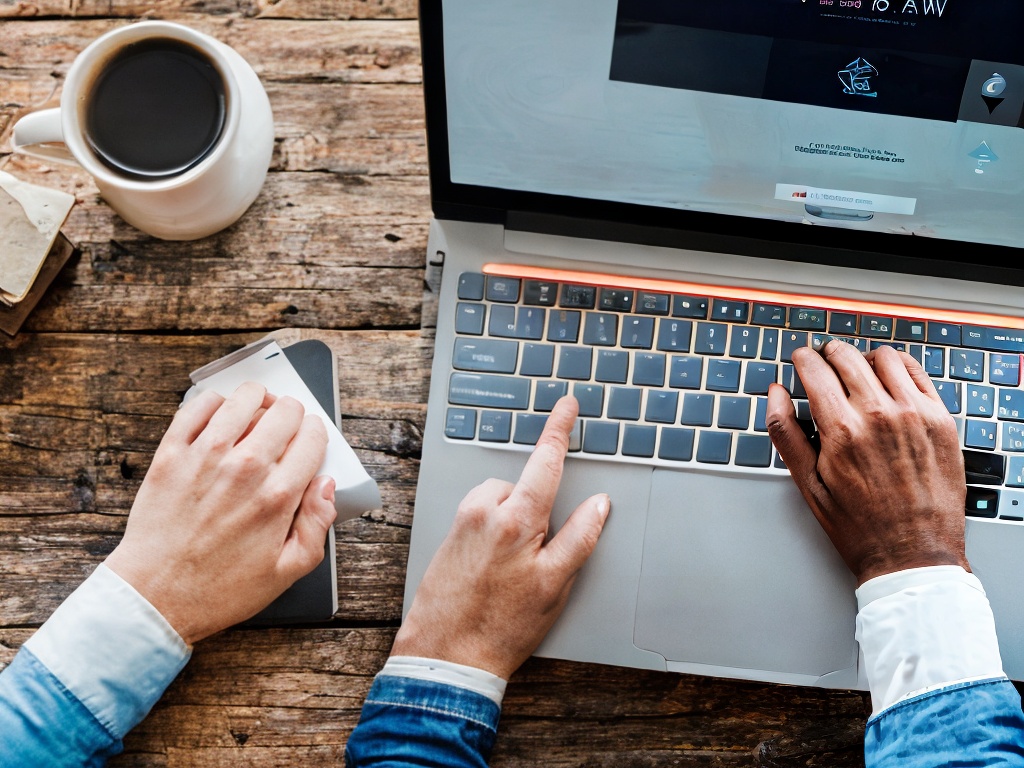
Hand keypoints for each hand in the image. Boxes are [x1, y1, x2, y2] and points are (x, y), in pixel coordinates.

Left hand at [104, 381, 337, 644]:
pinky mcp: (171, 454)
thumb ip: (317, 525)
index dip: (316, 435)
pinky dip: (215, 402)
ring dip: (258, 400)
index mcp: (277, 497)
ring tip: (257, 413)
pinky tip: (221, 416)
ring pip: (245, 397)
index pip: (313, 436)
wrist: (154, 597)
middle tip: (285, 430)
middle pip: (285, 410)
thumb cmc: (219, 588)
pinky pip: (198, 406)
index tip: (309, 444)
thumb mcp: (287, 571)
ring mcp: (205, 457)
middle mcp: (245, 469)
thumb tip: (327, 486)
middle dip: (292, 415)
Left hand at [391, 396, 610, 679]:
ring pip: (503, 501)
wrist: (446, 655)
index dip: (559, 428)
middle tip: (536, 559)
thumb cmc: (500, 627)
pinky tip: (494, 568)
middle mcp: (485, 511)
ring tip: (512, 569)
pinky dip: (495, 529)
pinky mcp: (449, 534)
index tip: (567, 404)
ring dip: (516, 519)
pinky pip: (483, 516)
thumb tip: (600, 505)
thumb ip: (580, 538)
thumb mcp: (555, 586)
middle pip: (526, 486)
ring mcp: (463, 521)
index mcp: (516, 519)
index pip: (546, 461)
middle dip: (539, 509)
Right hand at [766, 340, 967, 584]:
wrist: (913, 553)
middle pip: (847, 356)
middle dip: (828, 354)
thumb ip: (785, 433)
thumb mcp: (808, 484)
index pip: (815, 369)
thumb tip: (775, 394)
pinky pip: (917, 372)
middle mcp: (880, 415)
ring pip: (883, 357)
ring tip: (856, 372)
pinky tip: (888, 379)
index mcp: (842, 430)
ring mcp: (915, 415)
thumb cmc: (859, 525)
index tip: (800, 359)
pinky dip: (898, 367)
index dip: (802, 359)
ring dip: (863, 358)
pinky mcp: (941, 420)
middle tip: (824, 361)